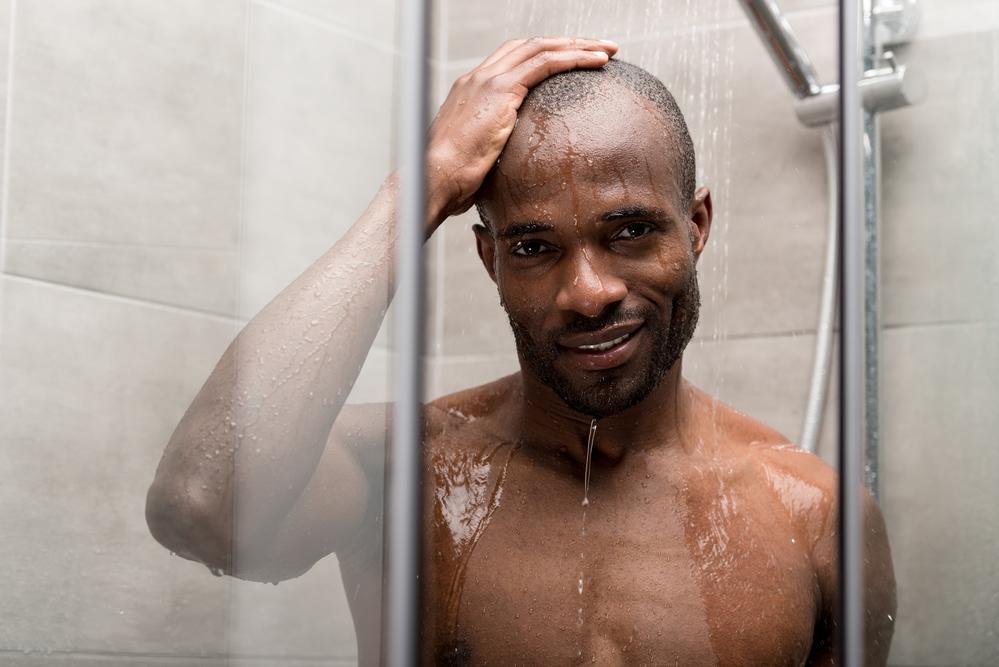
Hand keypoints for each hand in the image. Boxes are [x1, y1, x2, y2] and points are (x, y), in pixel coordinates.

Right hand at [425, 37, 618, 230]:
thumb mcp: (475, 159)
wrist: (434, 178)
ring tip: (607, 51)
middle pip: (530, 46)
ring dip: (578, 46)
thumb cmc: (450, 180)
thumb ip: (491, 152)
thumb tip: (505, 169)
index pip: (513, 59)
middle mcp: (478, 77)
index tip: (570, 61)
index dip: (544, 55)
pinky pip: (545, 64)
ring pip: (542, 48)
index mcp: (470, 91)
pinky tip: (597, 62)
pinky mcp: (500, 91)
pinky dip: (574, 59)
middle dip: (567, 43)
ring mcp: (488, 80)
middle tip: (598, 48)